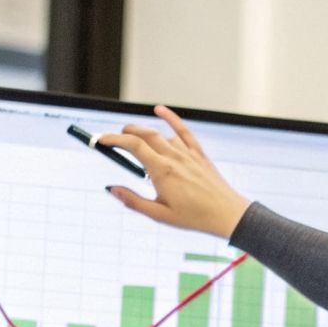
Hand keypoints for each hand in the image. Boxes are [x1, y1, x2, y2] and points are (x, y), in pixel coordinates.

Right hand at [97, 104, 251, 238]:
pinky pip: (184, 130)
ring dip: (144, 134)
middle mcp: (174, 157)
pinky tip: (160, 109)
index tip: (101, 140)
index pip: (133, 146)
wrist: (226, 214)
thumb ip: (134, 201)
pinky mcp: (198, 154)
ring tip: (134, 140)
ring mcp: (188, 153)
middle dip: (126, 133)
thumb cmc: (194, 217)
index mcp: (162, 172)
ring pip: (161, 134)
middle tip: (114, 140)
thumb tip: (112, 189)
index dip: (114, 140)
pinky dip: (171, 118)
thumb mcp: (159, 214)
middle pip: (145, 135)